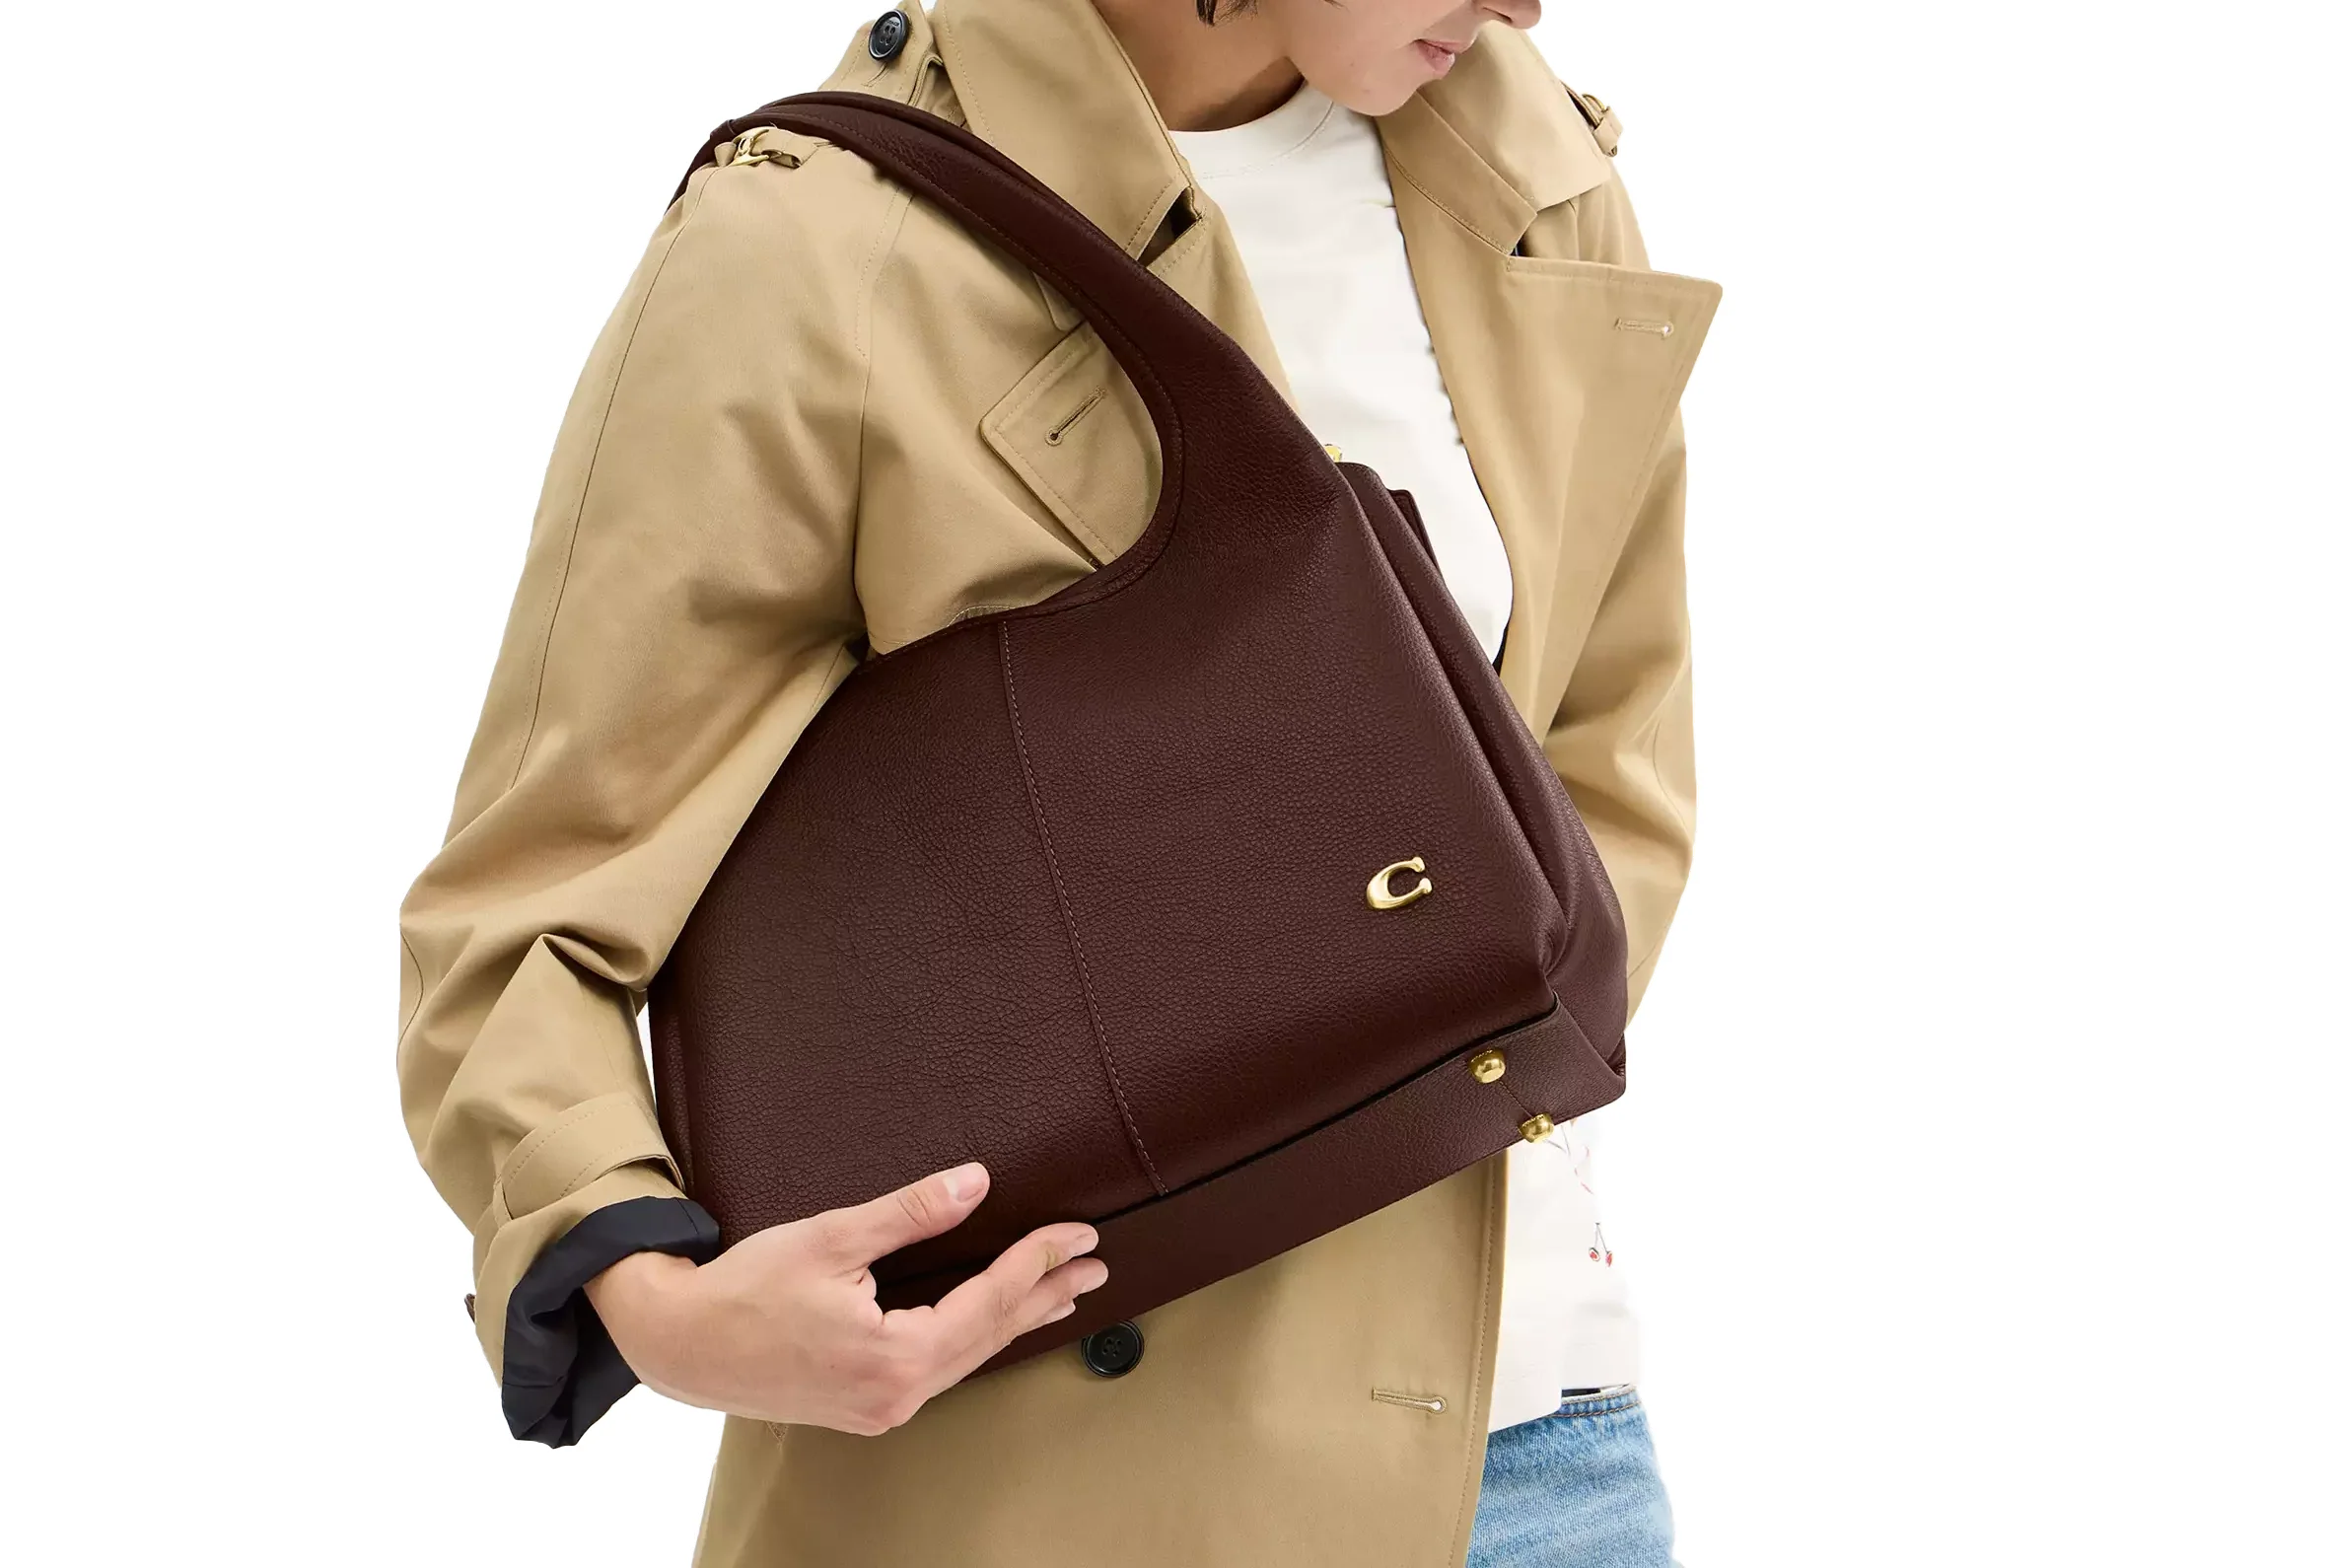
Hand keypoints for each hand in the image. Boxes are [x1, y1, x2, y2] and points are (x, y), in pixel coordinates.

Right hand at [582, 1161, 1105, 1434]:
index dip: (1036, 1262)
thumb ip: (909, 1213)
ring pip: (968, 1357)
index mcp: (895, 1357)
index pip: (988, 1303)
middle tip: (1094, 1264)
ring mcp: (881, 1407)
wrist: (680, 1344)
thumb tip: (975, 1183)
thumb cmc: (745, 1290)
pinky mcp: (865, 1406)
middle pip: (990, 1337)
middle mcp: (896, 1395)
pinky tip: (991, 1321)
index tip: (1076, 1234)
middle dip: (1044, 1294)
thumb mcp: (831, 1237)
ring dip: (1015, 1319)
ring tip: (1061, 1292)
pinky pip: (941, 1369)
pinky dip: (975, 1338)